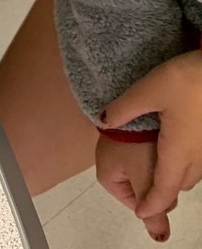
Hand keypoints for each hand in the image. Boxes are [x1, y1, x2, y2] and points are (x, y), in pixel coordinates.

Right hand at [95, 137, 169, 241]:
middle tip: (160, 163)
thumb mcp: (146, 182)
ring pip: (146, 170)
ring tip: (161, 152)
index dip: (152, 195)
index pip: (137, 202)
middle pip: (142, 187)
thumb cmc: (137, 146)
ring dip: (157, 165)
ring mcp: (117, 148)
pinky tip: (159, 144)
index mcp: (105, 177)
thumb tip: (159, 238)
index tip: (155, 178)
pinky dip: (154, 151)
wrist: (138, 108)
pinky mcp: (127, 135)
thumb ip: (153, 213)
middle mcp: (108, 163)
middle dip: (156, 180)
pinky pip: (144, 153)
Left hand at [98, 51, 201, 240]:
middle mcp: (198, 157)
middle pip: (178, 184)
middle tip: (142, 190)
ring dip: (174, 176)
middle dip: (162, 190)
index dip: (151, 204)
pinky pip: (198, 160)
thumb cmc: (187, 82)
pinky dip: (185, 162)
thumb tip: (104, 121)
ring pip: (192, 174)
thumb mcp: (147, 91)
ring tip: (155, 168)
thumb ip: (123, 109)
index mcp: (178, 152)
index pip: (164, 189)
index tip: (140, 214)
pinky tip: (175, 144)